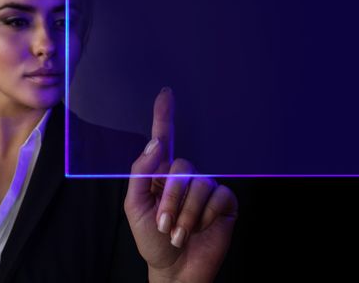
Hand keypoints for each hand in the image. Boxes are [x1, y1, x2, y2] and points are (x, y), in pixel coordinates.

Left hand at [124, 87, 237, 282]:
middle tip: (163, 224)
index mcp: (160, 174)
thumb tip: (155, 142)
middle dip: (171, 199)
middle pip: (182, 167)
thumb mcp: (135, 206)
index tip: (165, 92)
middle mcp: (185, 177)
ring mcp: (206, 188)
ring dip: (186, 214)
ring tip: (179, 233)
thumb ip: (142, 173)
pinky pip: (218, 197)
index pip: (164, 139)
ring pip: (200, 184)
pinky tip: (200, 230)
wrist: (175, 268)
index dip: (164, 115)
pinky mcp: (224, 202)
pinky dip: (204, 218)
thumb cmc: (150, 238)